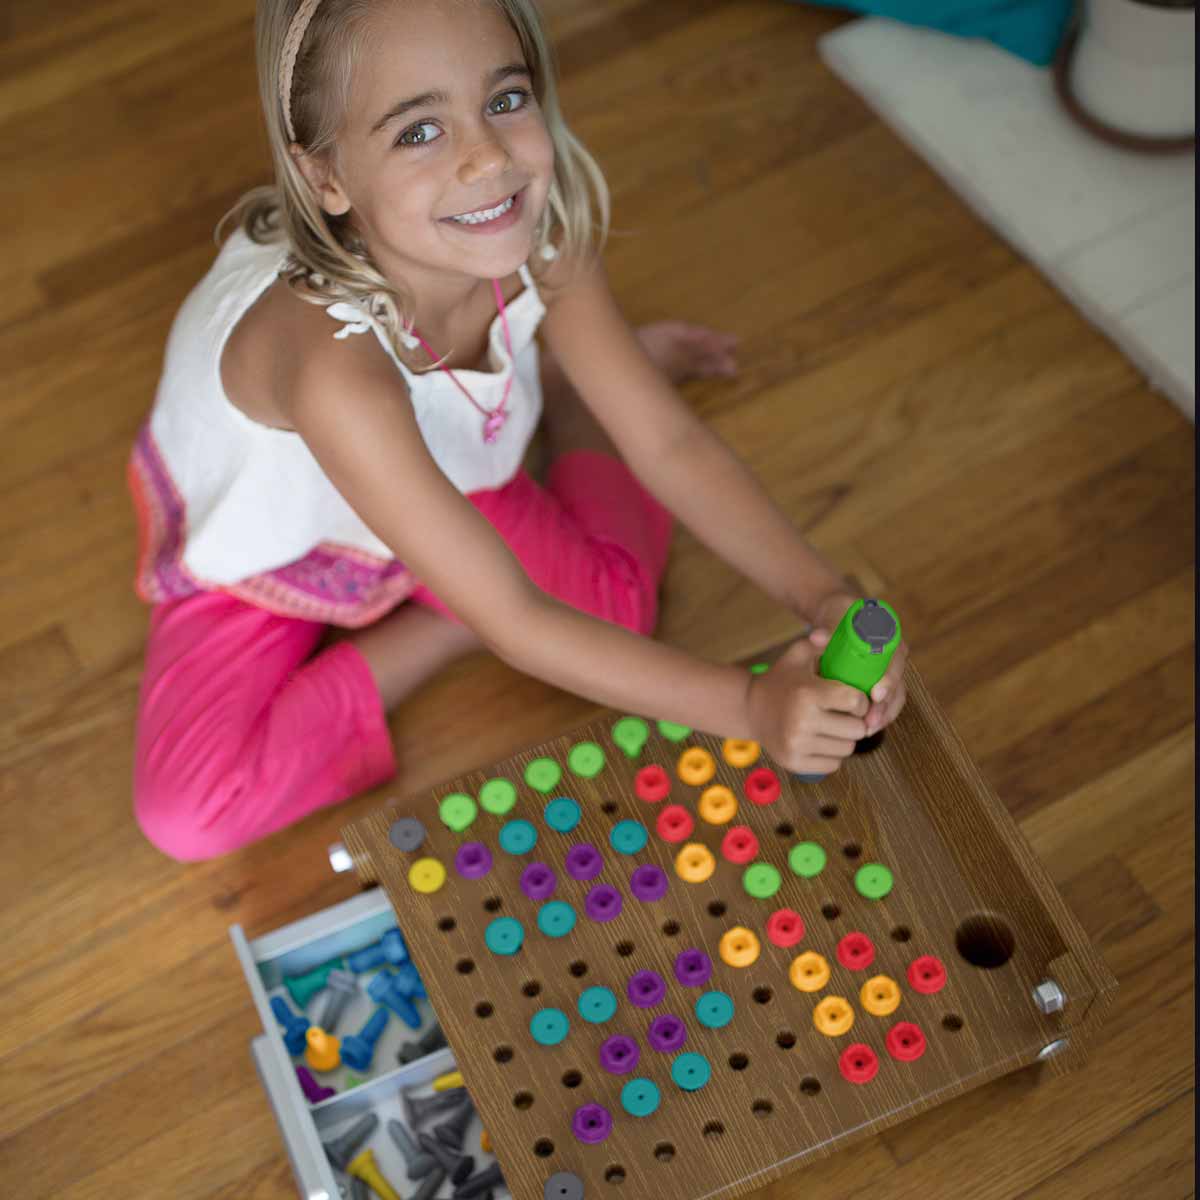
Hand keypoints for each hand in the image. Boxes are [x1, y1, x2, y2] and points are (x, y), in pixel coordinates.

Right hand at [744, 632, 868, 776]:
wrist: (751, 708)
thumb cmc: (782, 680)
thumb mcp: (797, 655)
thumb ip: (819, 642)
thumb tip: (834, 636)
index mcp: (808, 693)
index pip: (857, 702)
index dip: (860, 701)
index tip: (852, 700)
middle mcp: (803, 721)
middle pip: (856, 729)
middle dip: (855, 721)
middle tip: (844, 715)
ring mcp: (798, 745)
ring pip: (847, 749)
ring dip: (845, 739)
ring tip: (832, 727)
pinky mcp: (795, 762)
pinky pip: (833, 764)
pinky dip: (832, 755)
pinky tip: (821, 741)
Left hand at [812, 591, 908, 737]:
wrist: (838, 615)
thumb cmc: (837, 614)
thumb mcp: (834, 615)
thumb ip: (828, 626)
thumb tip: (817, 638)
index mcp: (889, 637)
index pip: (896, 660)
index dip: (889, 679)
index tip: (876, 693)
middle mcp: (894, 655)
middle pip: (898, 684)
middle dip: (885, 706)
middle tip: (870, 722)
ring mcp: (888, 670)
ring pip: (894, 697)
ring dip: (883, 715)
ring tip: (867, 730)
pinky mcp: (880, 682)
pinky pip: (886, 702)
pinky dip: (878, 715)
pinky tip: (867, 729)